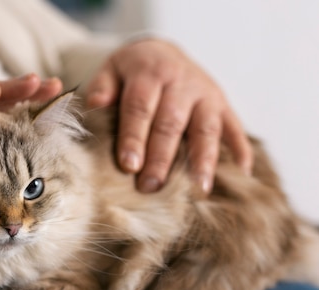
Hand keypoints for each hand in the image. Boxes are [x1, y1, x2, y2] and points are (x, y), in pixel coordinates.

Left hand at [86, 38, 252, 192]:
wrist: (160, 52)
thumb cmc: (130, 72)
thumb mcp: (111, 70)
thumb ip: (102, 87)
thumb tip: (96, 105)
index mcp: (150, 73)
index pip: (140, 108)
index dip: (134, 137)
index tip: (129, 166)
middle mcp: (181, 82)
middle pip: (171, 123)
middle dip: (161, 158)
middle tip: (151, 187)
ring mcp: (205, 93)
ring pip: (206, 129)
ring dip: (203, 160)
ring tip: (199, 189)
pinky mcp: (222, 103)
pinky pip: (234, 127)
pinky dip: (240, 149)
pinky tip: (242, 173)